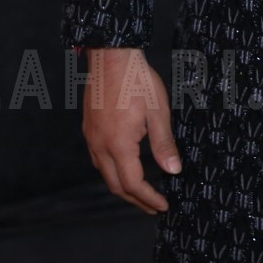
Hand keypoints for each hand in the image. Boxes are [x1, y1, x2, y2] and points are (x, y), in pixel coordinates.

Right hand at [80, 47, 178, 214]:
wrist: (111, 56)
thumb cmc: (137, 80)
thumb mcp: (159, 112)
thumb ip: (164, 144)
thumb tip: (173, 171)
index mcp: (118, 143)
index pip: (133, 183)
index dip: (148, 198)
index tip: (163, 206)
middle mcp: (100, 145)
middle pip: (115, 185)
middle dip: (135, 199)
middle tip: (154, 207)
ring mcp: (91, 137)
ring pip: (104, 173)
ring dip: (123, 187)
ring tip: (141, 192)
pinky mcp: (89, 128)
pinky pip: (99, 159)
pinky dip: (113, 171)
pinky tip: (125, 167)